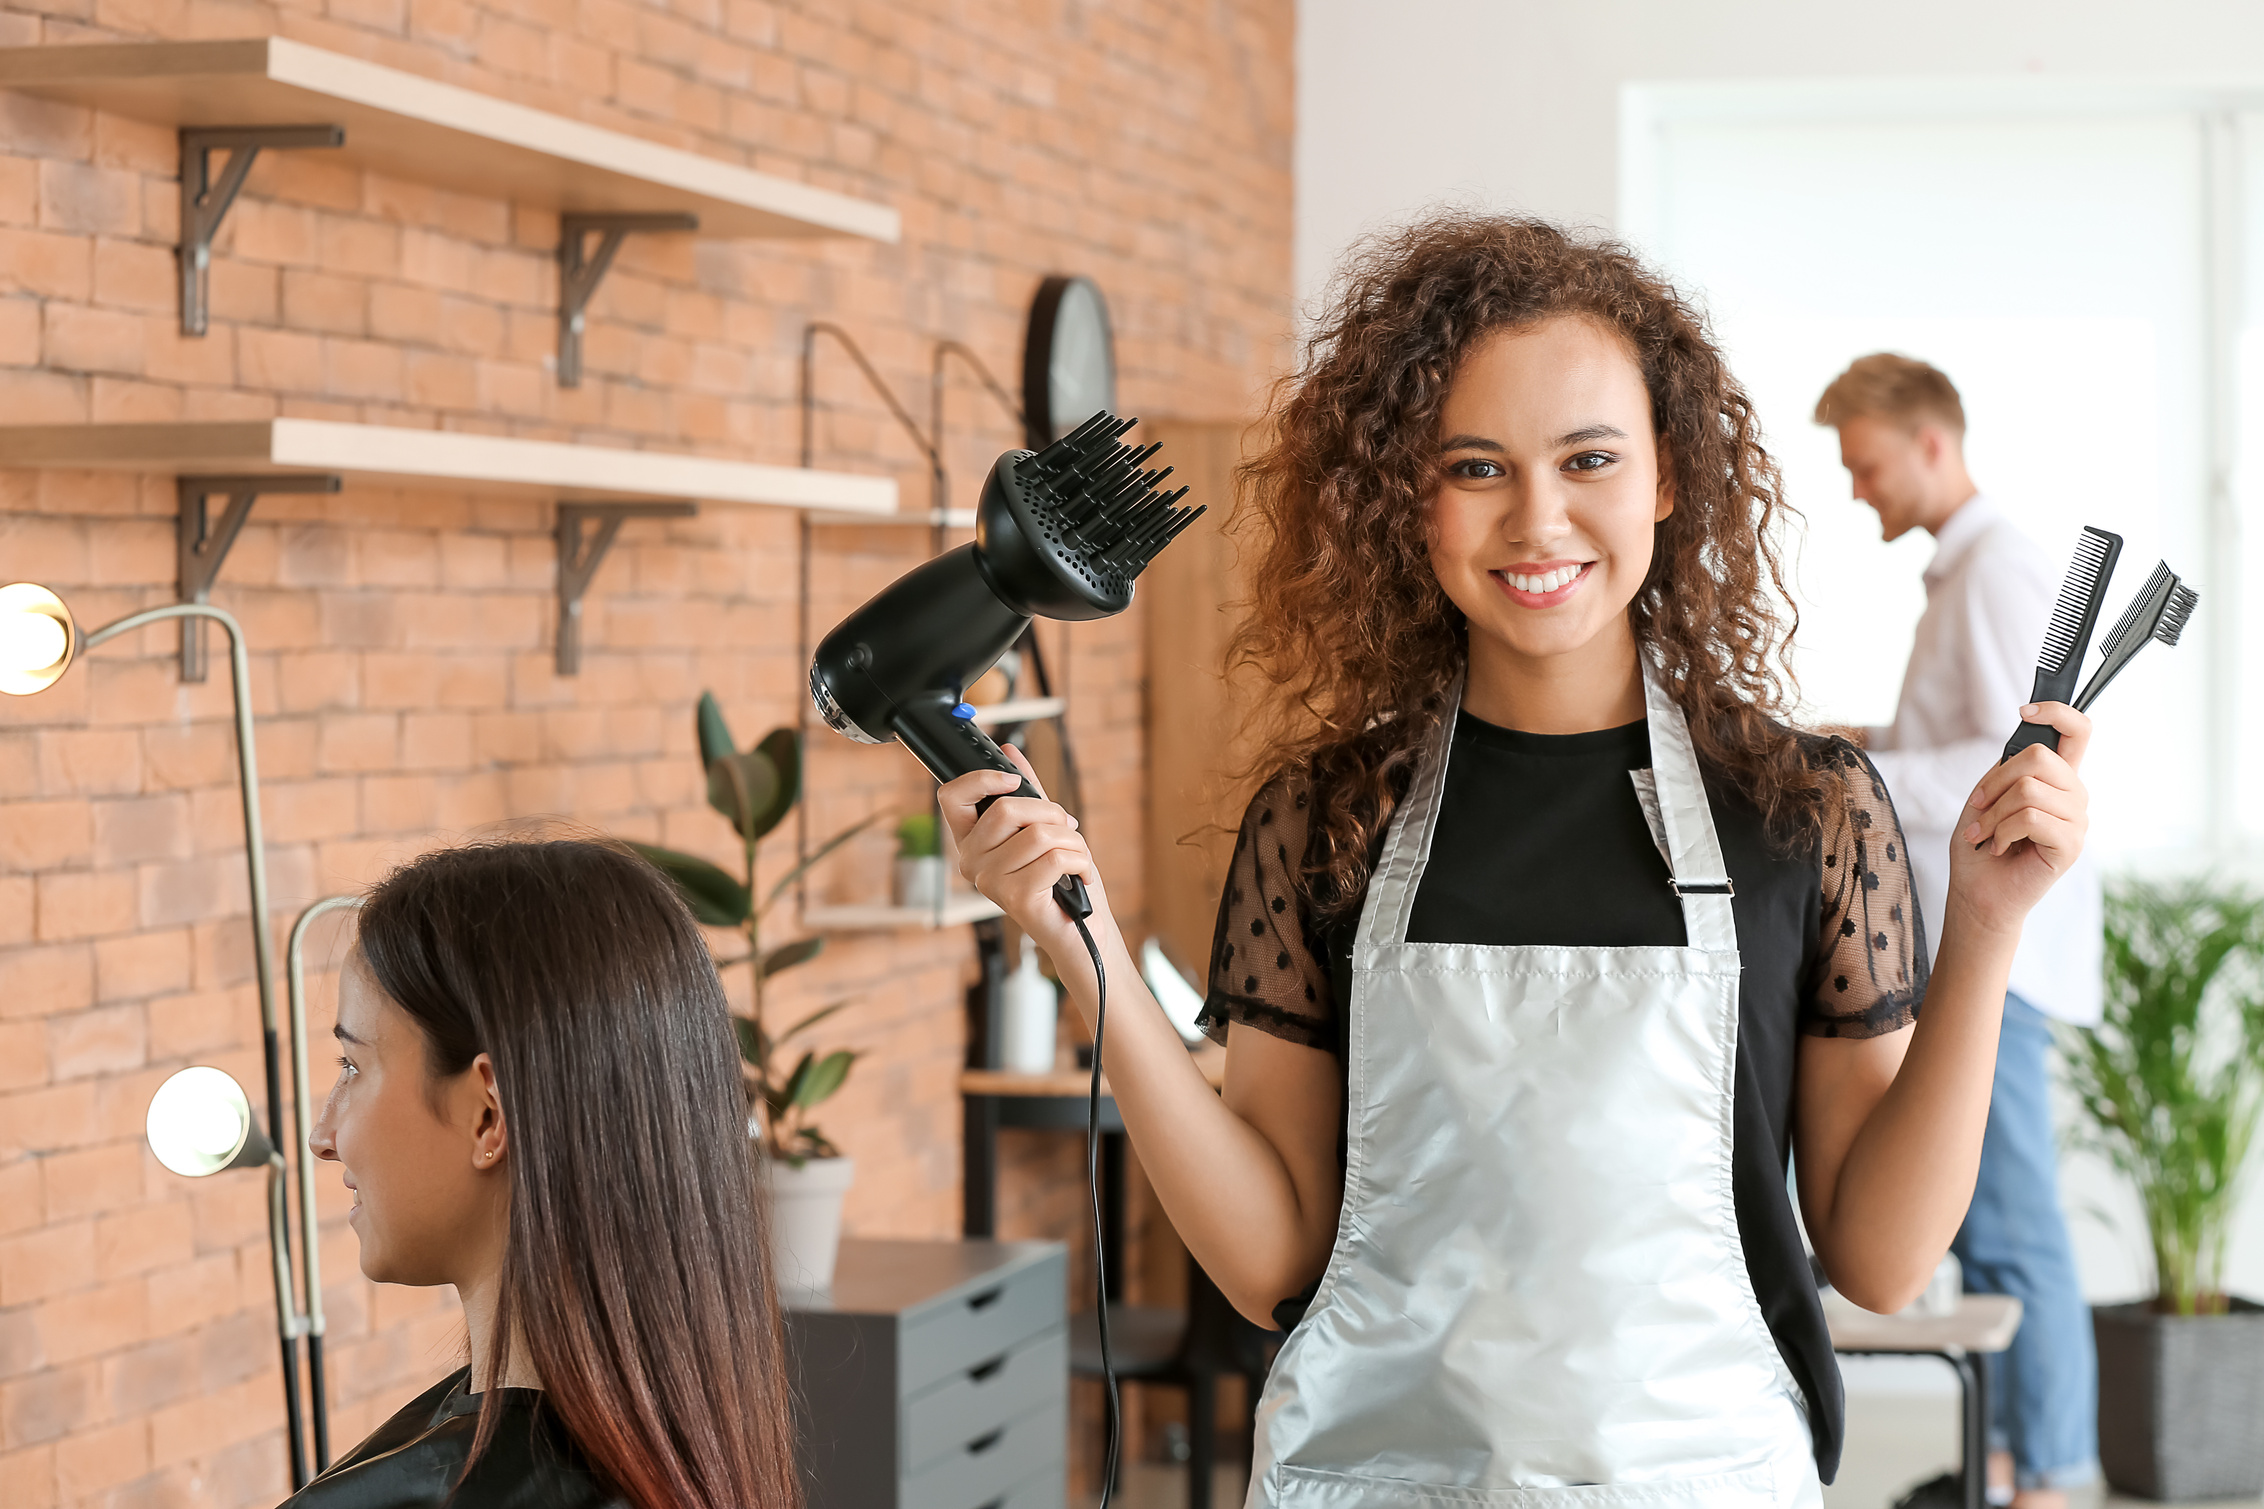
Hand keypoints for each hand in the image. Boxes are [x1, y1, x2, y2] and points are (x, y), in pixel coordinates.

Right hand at [936, 745, 1113, 992]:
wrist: (1083, 930)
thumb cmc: (1062, 882)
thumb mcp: (1044, 827)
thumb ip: (1026, 791)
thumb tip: (1010, 751)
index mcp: (972, 843)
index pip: (952, 797)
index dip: (981, 779)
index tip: (1013, 780)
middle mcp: (972, 863)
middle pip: (1006, 809)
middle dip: (1051, 813)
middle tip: (1066, 829)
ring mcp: (990, 883)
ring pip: (1039, 833)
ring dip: (1073, 841)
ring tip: (1076, 858)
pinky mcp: (1016, 898)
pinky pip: (1056, 857)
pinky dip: (1081, 861)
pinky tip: (1081, 876)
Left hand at [1944, 701, 2090, 938]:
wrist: (1978, 892)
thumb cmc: (1981, 844)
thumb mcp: (1988, 794)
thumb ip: (2010, 766)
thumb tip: (2025, 738)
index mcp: (2057, 778)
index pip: (2079, 732)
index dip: (2058, 712)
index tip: (2026, 710)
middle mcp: (2074, 795)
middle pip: (2041, 757)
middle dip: (1996, 781)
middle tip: (1980, 807)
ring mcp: (2077, 820)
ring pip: (2029, 790)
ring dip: (1994, 814)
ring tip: (1985, 834)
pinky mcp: (2071, 845)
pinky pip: (2032, 818)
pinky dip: (2003, 831)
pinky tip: (1999, 847)